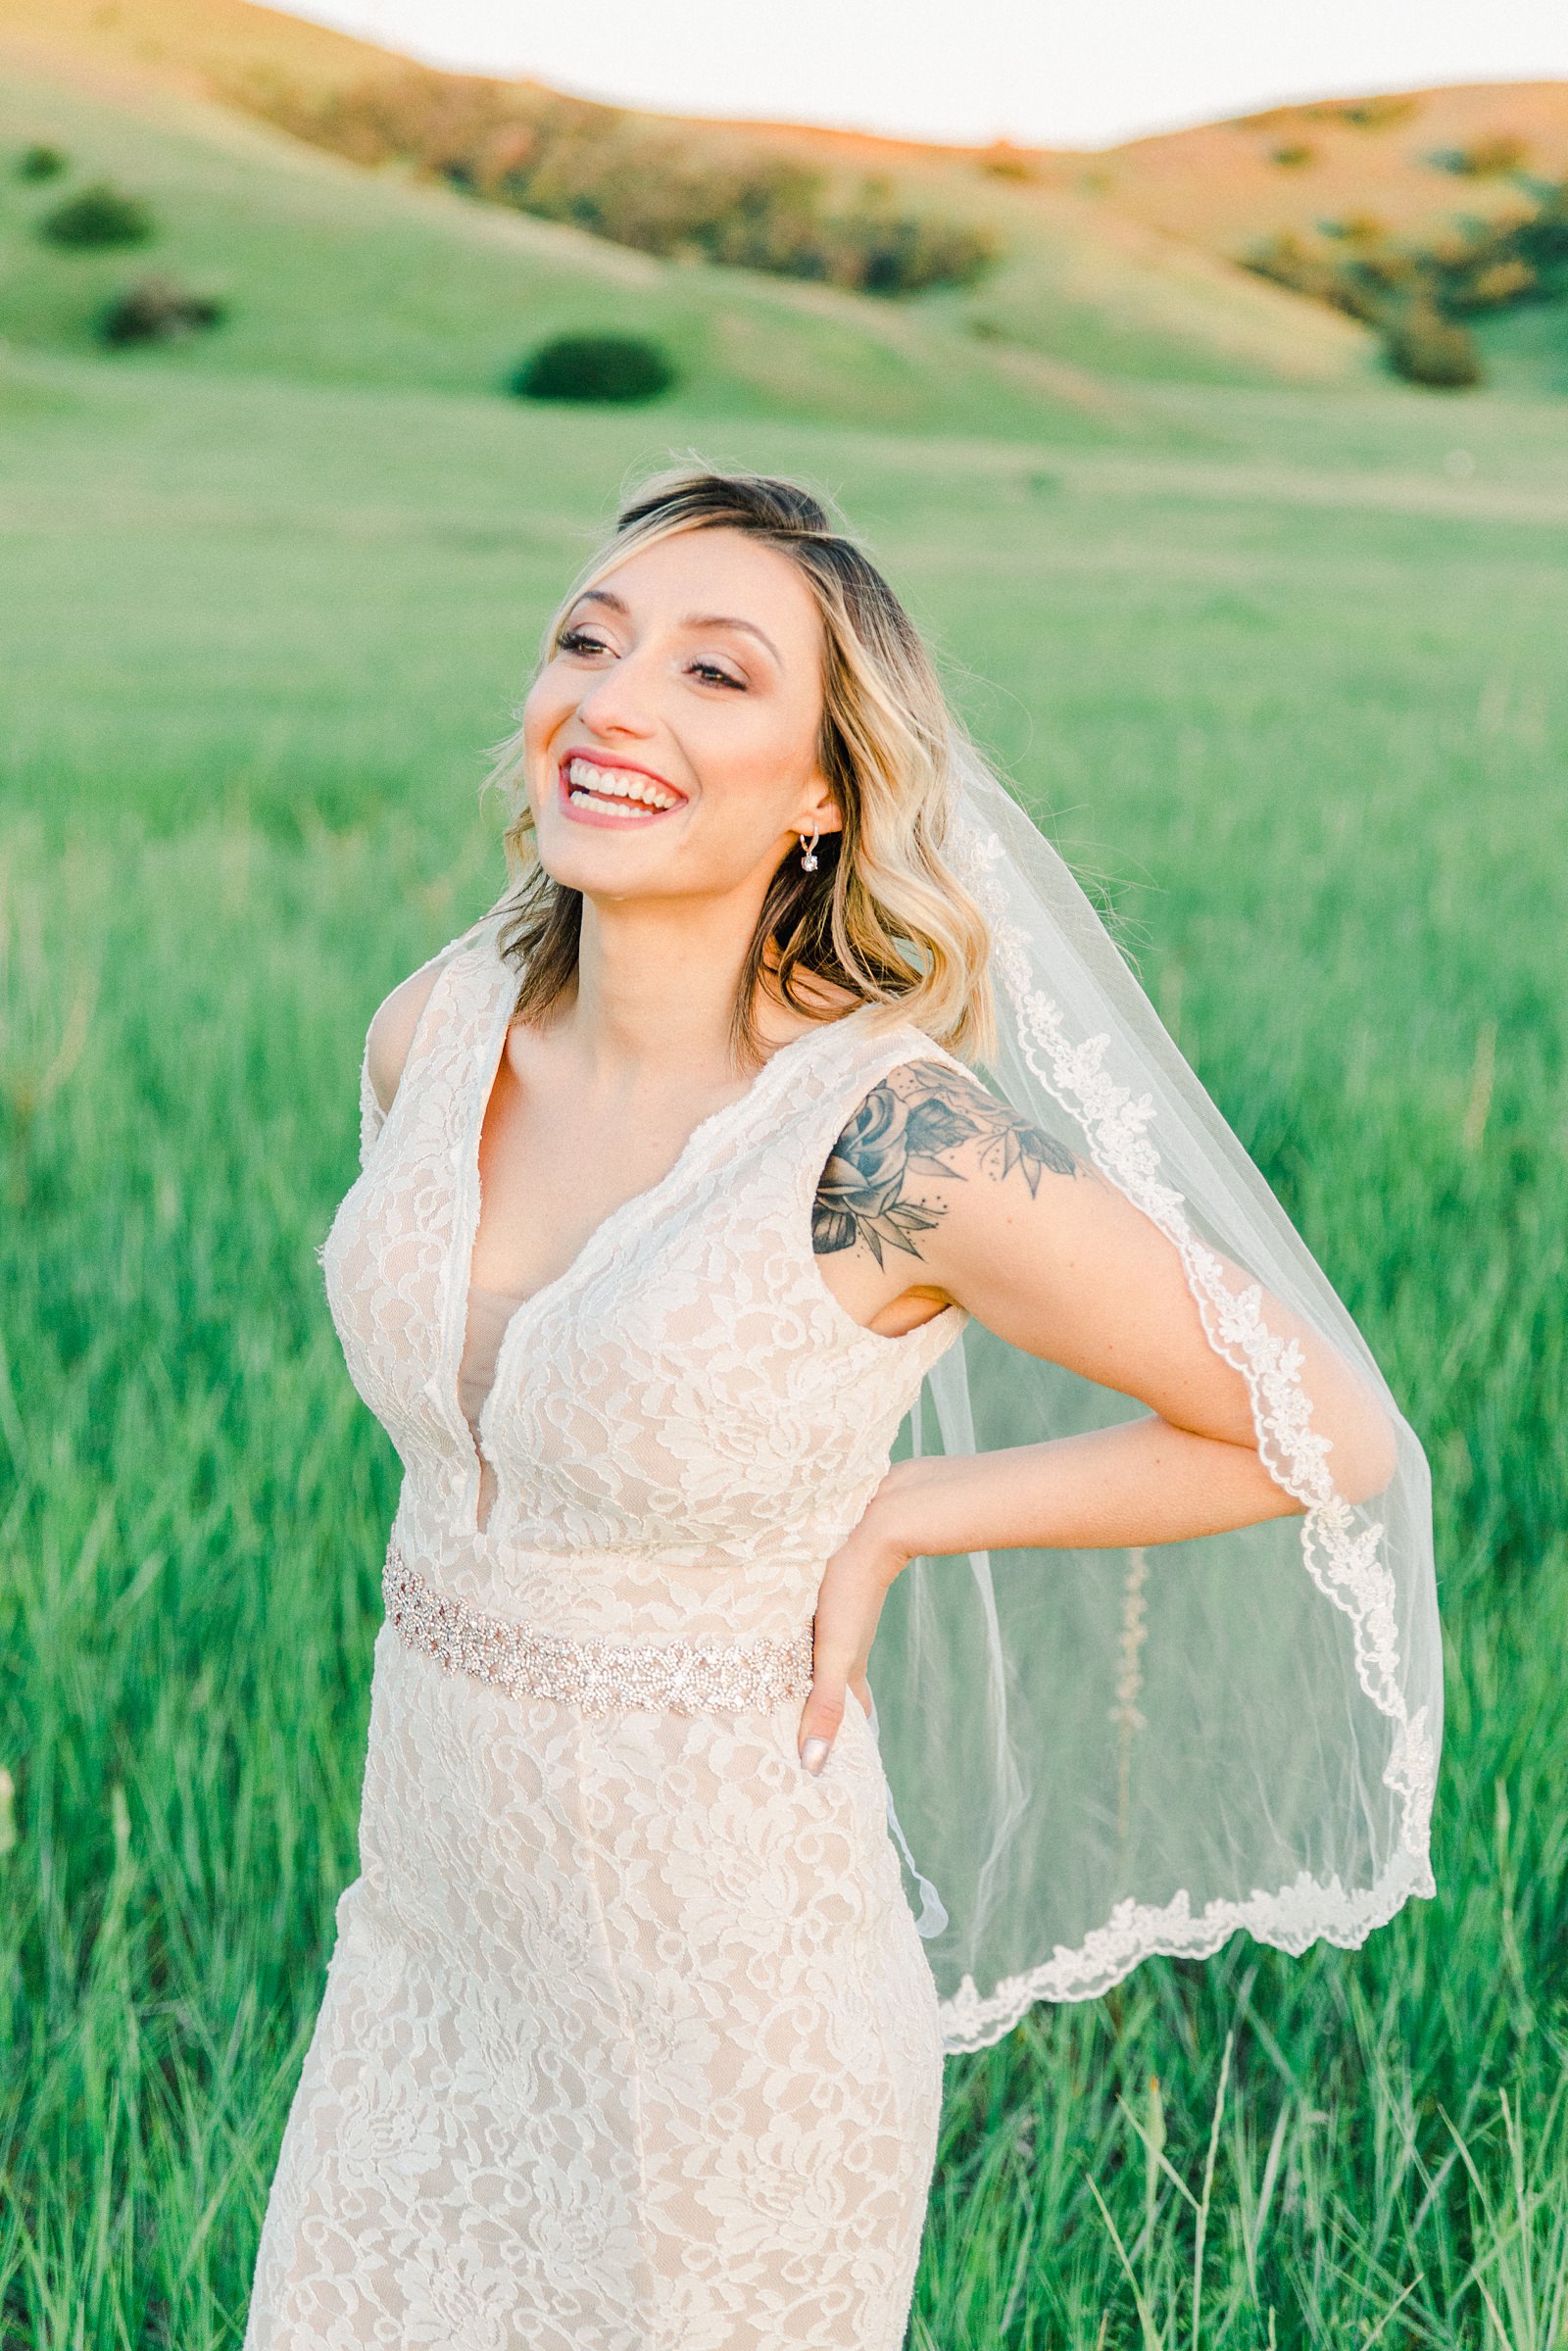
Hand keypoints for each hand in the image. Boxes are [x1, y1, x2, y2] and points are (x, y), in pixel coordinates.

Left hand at [797, 1465, 918, 1774]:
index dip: (839, 1738)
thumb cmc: (852, 1588)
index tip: (822, 1766)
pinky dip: (799, 1640)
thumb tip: (814, 1765)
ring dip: (806, 1674)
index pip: (849, 1713)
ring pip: (823, 1655)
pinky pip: (813, 1625)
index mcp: (848, 1665)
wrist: (875, 1521)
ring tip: (776, 1692)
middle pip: (835, 1686)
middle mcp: (846, 1644)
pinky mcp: (829, 1588)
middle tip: (793, 1736)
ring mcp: (839, 1617)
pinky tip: (781, 1629)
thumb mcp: (833, 1652)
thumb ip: (826, 1705)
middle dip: (817, 1711)